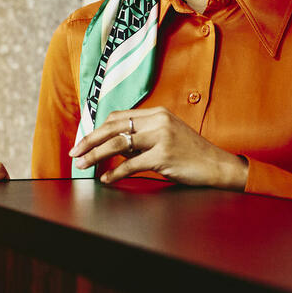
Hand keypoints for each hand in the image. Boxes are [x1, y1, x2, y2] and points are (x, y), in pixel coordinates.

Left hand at [69, 107, 248, 188]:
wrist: (217, 165)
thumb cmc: (188, 153)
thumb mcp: (165, 136)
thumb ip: (141, 137)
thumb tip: (111, 145)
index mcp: (156, 113)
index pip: (117, 117)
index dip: (97, 129)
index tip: (83, 141)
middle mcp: (158, 121)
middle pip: (113, 128)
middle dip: (89, 141)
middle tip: (74, 153)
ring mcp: (161, 137)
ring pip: (118, 144)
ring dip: (95, 156)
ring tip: (83, 165)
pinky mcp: (164, 155)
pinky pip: (131, 164)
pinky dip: (115, 173)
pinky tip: (106, 179)